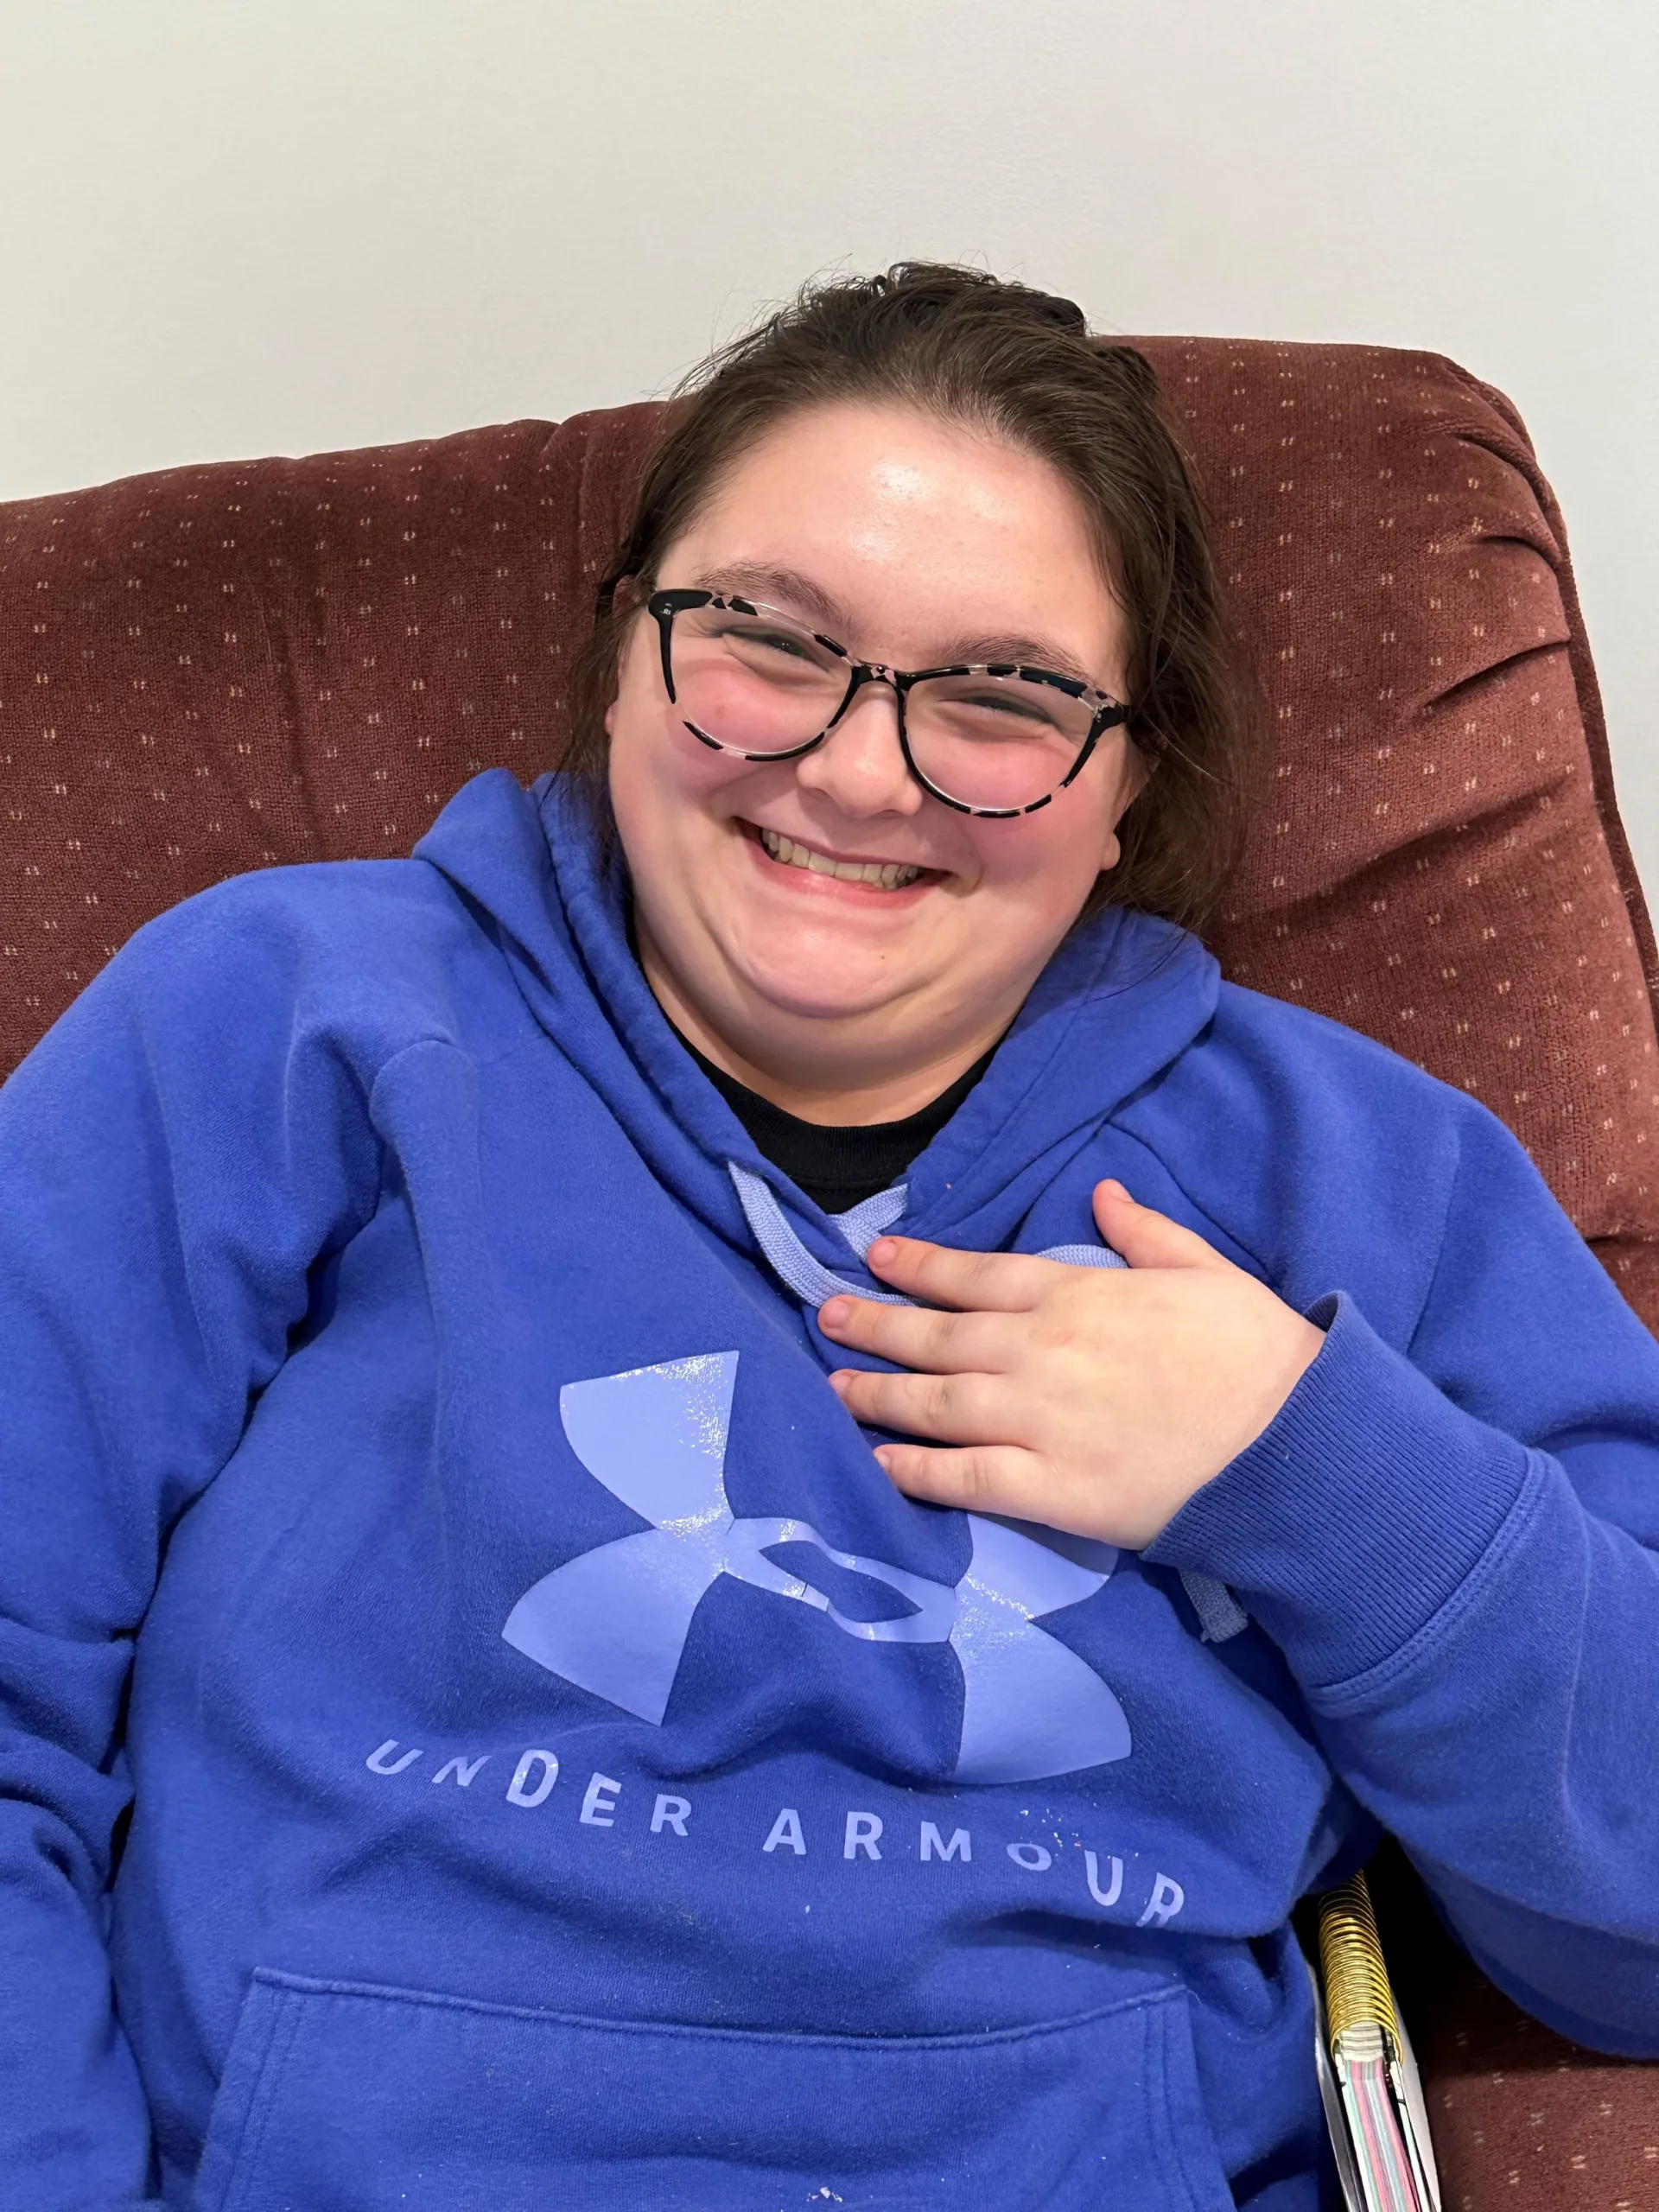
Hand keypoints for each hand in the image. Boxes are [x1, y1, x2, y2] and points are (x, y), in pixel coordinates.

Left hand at [818, 1180, 1324, 1548]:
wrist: (1294, 1443)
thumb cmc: (1256, 1351)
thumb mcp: (1204, 1269)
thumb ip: (1143, 1231)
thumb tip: (1100, 1191)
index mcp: (1076, 1294)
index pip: (976, 1273)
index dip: (920, 1266)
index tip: (876, 1259)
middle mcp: (1040, 1352)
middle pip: (938, 1336)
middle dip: (876, 1326)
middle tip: (828, 1316)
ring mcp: (1039, 1422)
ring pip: (935, 1404)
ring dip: (878, 1395)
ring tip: (835, 1387)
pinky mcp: (1052, 1490)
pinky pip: (966, 1479)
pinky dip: (917, 1471)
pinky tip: (881, 1463)